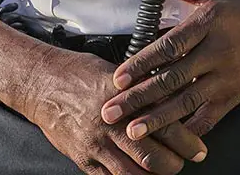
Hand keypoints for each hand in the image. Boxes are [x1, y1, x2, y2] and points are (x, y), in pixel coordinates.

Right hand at [19, 45, 207, 174]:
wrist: (41, 83)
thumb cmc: (81, 74)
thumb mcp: (119, 76)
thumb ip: (144, 92)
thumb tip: (175, 100)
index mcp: (127, 99)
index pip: (166, 126)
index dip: (187, 142)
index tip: (199, 149)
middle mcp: (113, 124)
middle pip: (153, 156)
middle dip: (174, 164)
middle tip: (184, 162)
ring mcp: (96, 144)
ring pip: (132, 173)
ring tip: (164, 171)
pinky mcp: (83, 158)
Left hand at [100, 0, 239, 152]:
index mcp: (209, 22)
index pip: (170, 46)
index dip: (143, 63)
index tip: (118, 78)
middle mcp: (218, 52)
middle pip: (173, 78)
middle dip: (139, 97)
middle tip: (110, 112)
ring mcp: (228, 76)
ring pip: (188, 101)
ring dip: (158, 118)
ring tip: (132, 131)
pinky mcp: (236, 94)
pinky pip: (211, 117)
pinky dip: (191, 130)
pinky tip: (171, 141)